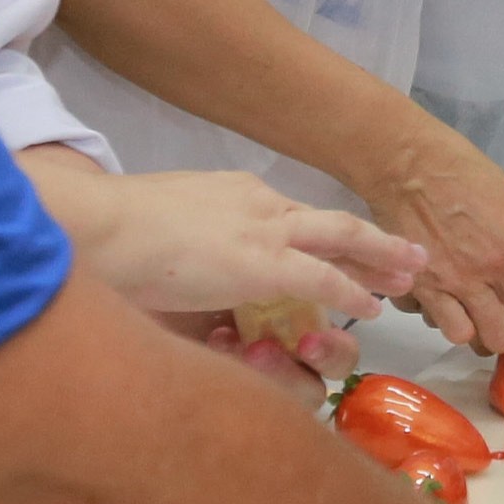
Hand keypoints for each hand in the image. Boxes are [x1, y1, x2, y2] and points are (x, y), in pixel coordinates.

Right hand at [72, 168, 426, 320]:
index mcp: (233, 195)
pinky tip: (374, 308)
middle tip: (410, 254)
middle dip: (374, 241)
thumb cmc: (111, 237)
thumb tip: (196, 271)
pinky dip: (351, 291)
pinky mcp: (259, 262)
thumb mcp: (164, 233)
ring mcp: (262, 230)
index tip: (350, 249)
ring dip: (379, 260)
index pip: (293, 217)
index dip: (326, 237)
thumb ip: (194, 250)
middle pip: (330, 223)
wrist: (92, 226)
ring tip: (411, 275)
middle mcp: (257, 204)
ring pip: (340, 241)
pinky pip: (321, 278)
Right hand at [353, 133, 503, 352]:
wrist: (407, 163)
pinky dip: (449, 323)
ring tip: (475, 320)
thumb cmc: (459, 169)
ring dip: (484, 334)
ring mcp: (462, 282)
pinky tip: (445, 308)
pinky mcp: (427, 289)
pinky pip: (450, 330)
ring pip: (488, 341)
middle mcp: (500, 268)